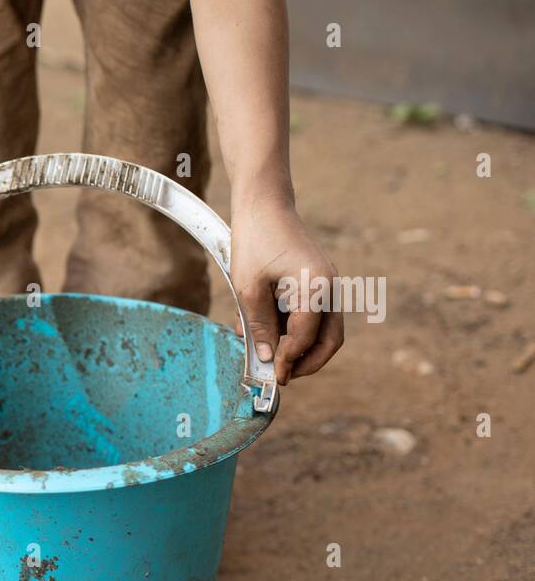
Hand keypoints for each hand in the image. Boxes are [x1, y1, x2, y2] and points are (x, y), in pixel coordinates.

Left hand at [230, 197, 342, 384]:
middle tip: (281, 375)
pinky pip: (315, 316)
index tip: (272, 374)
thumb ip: (259, 324)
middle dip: (307, 362)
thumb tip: (266, 357)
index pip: (306, 336)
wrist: (265, 206)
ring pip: (326, 331)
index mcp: (316, 286)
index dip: (288, 359)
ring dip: (302, 349)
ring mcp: (328, 285)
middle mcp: (331, 287)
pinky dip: (297, 331)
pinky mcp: (319, 284)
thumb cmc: (256, 241)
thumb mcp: (249, 288)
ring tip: (270, 355)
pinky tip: (268, 331)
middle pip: (330, 340)